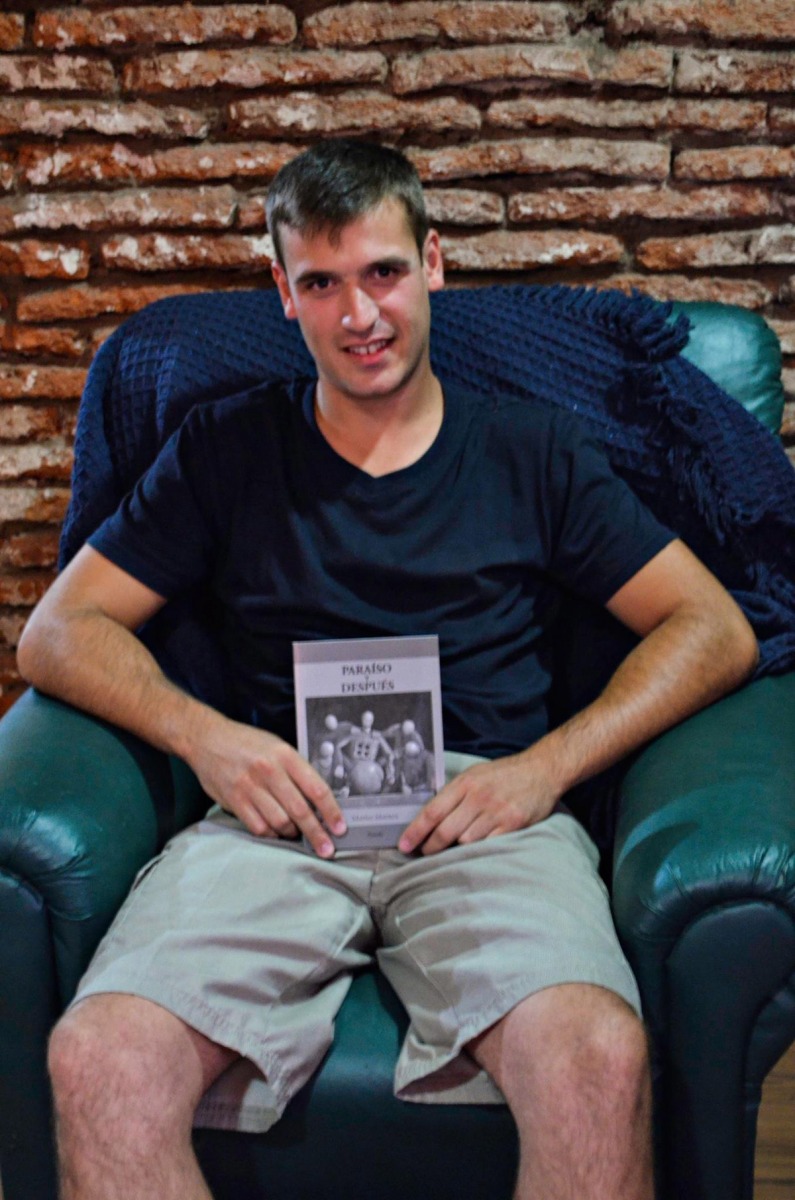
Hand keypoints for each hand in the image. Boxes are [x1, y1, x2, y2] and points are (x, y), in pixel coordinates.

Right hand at [192, 717, 346, 857]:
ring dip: (292, 833)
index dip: (331, 812)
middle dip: (317, 834)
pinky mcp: (234, 800)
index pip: (316, 788)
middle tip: (327, 849)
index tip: (340, 828)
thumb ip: (295, 770)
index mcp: (285, 755)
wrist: (207, 738)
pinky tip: (275, 831)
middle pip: (300, 810)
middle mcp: (269, 770)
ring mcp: (250, 786)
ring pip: (280, 822)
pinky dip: (271, 834)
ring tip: (296, 833)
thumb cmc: (246, 743)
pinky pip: (259, 827)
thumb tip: (317, 801)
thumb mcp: (276, 746)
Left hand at [398, 750, 560, 855]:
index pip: (432, 811)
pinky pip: (488, 845)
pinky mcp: (513, 824)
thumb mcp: (474, 774)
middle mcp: (478, 797)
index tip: (404, 845)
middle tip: (424, 854)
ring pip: (465, 842)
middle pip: (445, 831)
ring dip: (455, 850)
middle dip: (430, 847)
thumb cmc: (504, 774)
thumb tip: (430, 818)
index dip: (415, 831)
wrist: (541, 770)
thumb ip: (454, 793)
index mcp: (465, 783)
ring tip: (452, 851)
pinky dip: (478, 851)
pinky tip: (474, 851)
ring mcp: (496, 812)